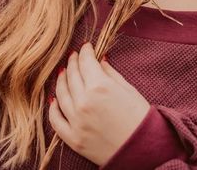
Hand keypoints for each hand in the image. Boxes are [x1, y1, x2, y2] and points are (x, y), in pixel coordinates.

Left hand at [48, 42, 150, 165]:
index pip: (86, 61)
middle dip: (73, 62)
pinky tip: (55, 99)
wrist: (144, 150)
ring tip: (64, 72)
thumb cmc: (140, 117)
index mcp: (99, 86)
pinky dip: (53, 108)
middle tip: (74, 56)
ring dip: (61, 79)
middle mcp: (84, 101)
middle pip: (72, 75)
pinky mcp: (73, 139)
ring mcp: (76, 121)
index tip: (86, 47)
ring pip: (61, 94)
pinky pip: (56, 120)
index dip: (85, 51)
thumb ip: (110, 73)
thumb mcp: (128, 89)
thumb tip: (99, 60)